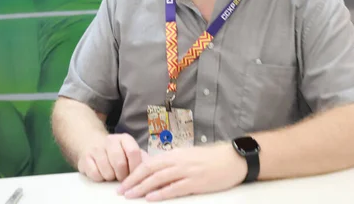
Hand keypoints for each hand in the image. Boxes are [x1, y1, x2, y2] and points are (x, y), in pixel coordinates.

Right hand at [77, 133, 147, 181]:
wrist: (93, 144)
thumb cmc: (117, 152)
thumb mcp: (130, 152)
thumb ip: (143, 159)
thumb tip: (153, 170)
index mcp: (125, 139)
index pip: (133, 152)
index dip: (135, 167)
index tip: (135, 174)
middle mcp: (111, 140)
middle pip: (120, 164)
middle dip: (122, 175)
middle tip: (122, 176)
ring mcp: (97, 148)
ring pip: (107, 172)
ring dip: (111, 177)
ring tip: (112, 173)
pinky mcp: (85, 158)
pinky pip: (95, 175)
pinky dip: (100, 178)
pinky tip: (101, 172)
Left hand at [117, 143, 246, 201]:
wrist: (233, 159)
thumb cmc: (212, 159)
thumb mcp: (189, 157)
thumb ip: (173, 163)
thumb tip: (156, 171)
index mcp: (175, 154)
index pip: (149, 163)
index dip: (134, 173)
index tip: (123, 183)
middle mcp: (178, 161)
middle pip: (150, 170)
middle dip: (133, 181)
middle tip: (120, 191)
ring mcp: (187, 171)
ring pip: (159, 178)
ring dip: (142, 187)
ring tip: (130, 195)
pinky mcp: (196, 182)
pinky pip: (175, 188)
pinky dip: (161, 193)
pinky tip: (150, 198)